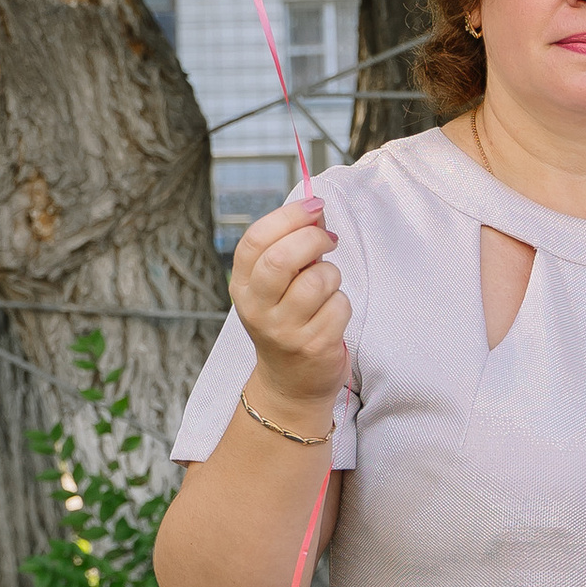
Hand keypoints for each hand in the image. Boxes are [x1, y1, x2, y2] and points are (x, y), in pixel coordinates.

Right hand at [227, 196, 348, 420]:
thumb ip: (291, 247)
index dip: (288, 216)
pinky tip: (331, 315)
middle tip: (329, 240)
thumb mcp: (276, 286)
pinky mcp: (314, 346)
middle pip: (283, 259)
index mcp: (242, 286)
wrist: (290, 382)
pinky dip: (342, 304)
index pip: (255, 240)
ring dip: (332, 276)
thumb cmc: (288, 319)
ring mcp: (284, 331)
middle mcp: (257, 308)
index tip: (314, 205)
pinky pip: (339, 306)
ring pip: (318, 280)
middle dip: (313, 239)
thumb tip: (315, 207)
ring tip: (326, 288)